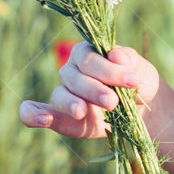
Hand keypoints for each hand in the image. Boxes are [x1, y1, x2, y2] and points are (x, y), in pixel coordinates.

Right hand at [19, 42, 159, 139]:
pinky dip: (32, 115)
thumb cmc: (138, 83)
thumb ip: (129, 60)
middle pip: (74, 78)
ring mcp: (64, 94)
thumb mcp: (141, 69)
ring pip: (60, 95)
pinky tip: (42, 119)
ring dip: (70, 103)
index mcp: (87, 53)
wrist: (140, 110)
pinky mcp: (61, 118)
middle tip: (113, 102)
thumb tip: (115, 55)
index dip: (108, 70)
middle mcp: (71, 71)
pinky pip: (34, 113)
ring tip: (82, 112)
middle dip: (94, 90)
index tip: (134, 80)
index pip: (89, 59)